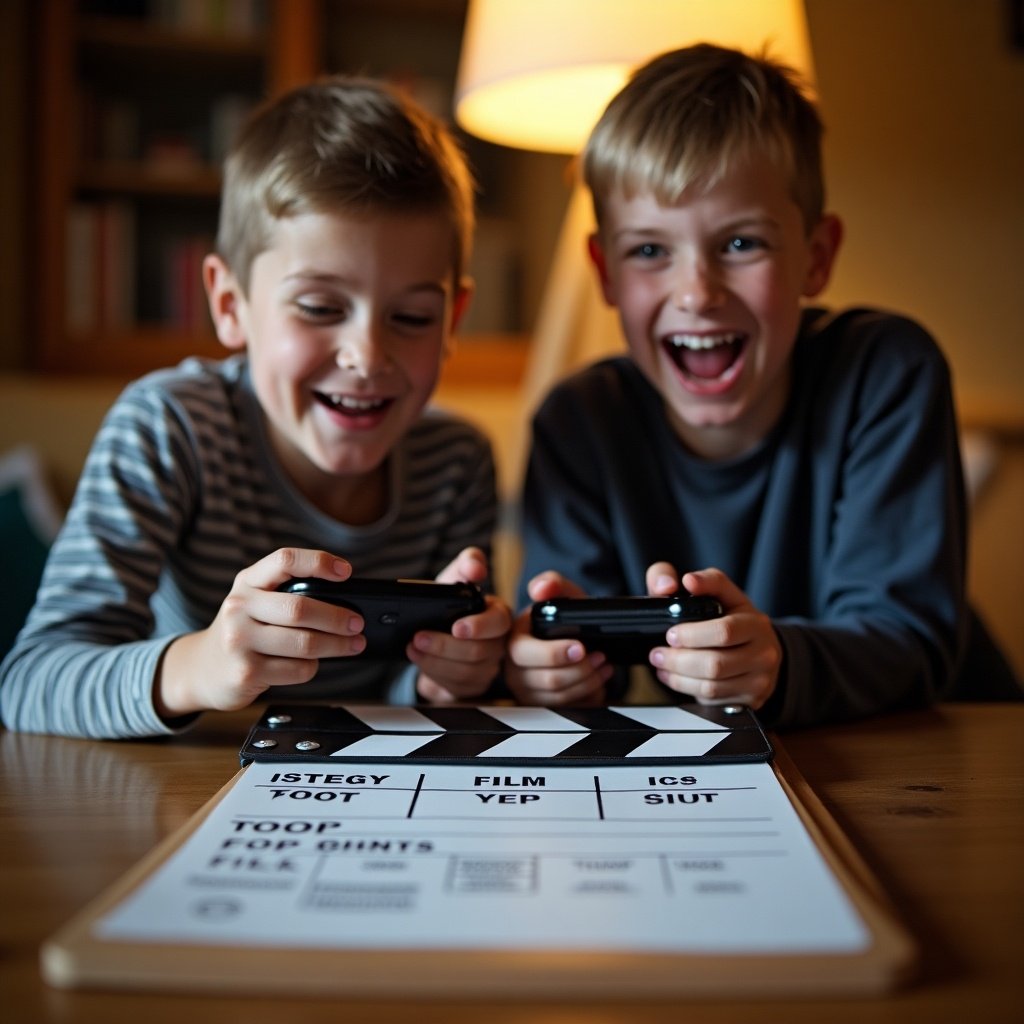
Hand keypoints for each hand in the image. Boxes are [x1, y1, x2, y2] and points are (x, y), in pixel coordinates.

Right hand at [156, 548, 364, 717]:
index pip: (285, 560)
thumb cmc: (244, 630)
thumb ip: (289, 594)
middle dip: (337, 617)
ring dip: (337, 646)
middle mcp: (239, 607)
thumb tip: (346, 602)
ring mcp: (239, 641)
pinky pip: (297, 669)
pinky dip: (312, 667)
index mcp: (247, 581)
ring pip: (305, 643)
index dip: (319, 562)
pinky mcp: (246, 673)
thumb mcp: (255, 601)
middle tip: (357, 623)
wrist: (202, 668)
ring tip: (353, 644)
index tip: (346, 571)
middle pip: (300, 608)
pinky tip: (311, 664)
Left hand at [412, 547, 511, 702]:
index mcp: (498, 615)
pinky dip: (433, 673)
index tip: (457, 627)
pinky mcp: (472, 686)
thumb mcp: (454, 579)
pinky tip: (418, 659)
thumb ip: (466, 565)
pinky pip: (456, 687)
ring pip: (466, 672)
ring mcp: (487, 668)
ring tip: (412, 647)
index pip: (499, 622)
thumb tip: (475, 567)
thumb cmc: (449, 604)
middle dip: (445, 646)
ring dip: (435, 660)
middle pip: (479, 652)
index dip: (479, 626)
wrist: (435, 630)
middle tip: (418, 637)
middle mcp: (498, 644)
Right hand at [505, 571, 613, 705]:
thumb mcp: (563, 595)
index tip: (580, 647)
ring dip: (588, 680)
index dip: (554, 653)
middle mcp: (515, 669)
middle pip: (548, 679)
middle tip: (599, 655)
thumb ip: (553, 583)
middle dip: (580, 669)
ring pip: (561, 696)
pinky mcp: (545, 706)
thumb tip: (540, 588)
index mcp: (513, 640)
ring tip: (602, 662)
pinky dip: (590, 693)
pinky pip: (570, 707)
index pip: (524, 654)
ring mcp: (529, 691)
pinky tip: (599, 676)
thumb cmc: (565, 618)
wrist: (577, 637)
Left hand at [645, 563, 779, 708]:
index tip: (670, 633)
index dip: (691, 634)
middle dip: (678, 659)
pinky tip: (675, 678)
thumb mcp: (723, 594)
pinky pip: (714, 700)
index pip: (724, 631)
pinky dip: (687, 690)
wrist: (760, 650)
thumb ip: (704, 581)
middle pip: (715, 663)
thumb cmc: (733, 618)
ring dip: (678, 676)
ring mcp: (760, 678)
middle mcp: (764, 651)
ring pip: (712, 685)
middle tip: (657, 652)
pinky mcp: (752, 699)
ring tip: (661, 665)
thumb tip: (686, 581)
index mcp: (755, 622)